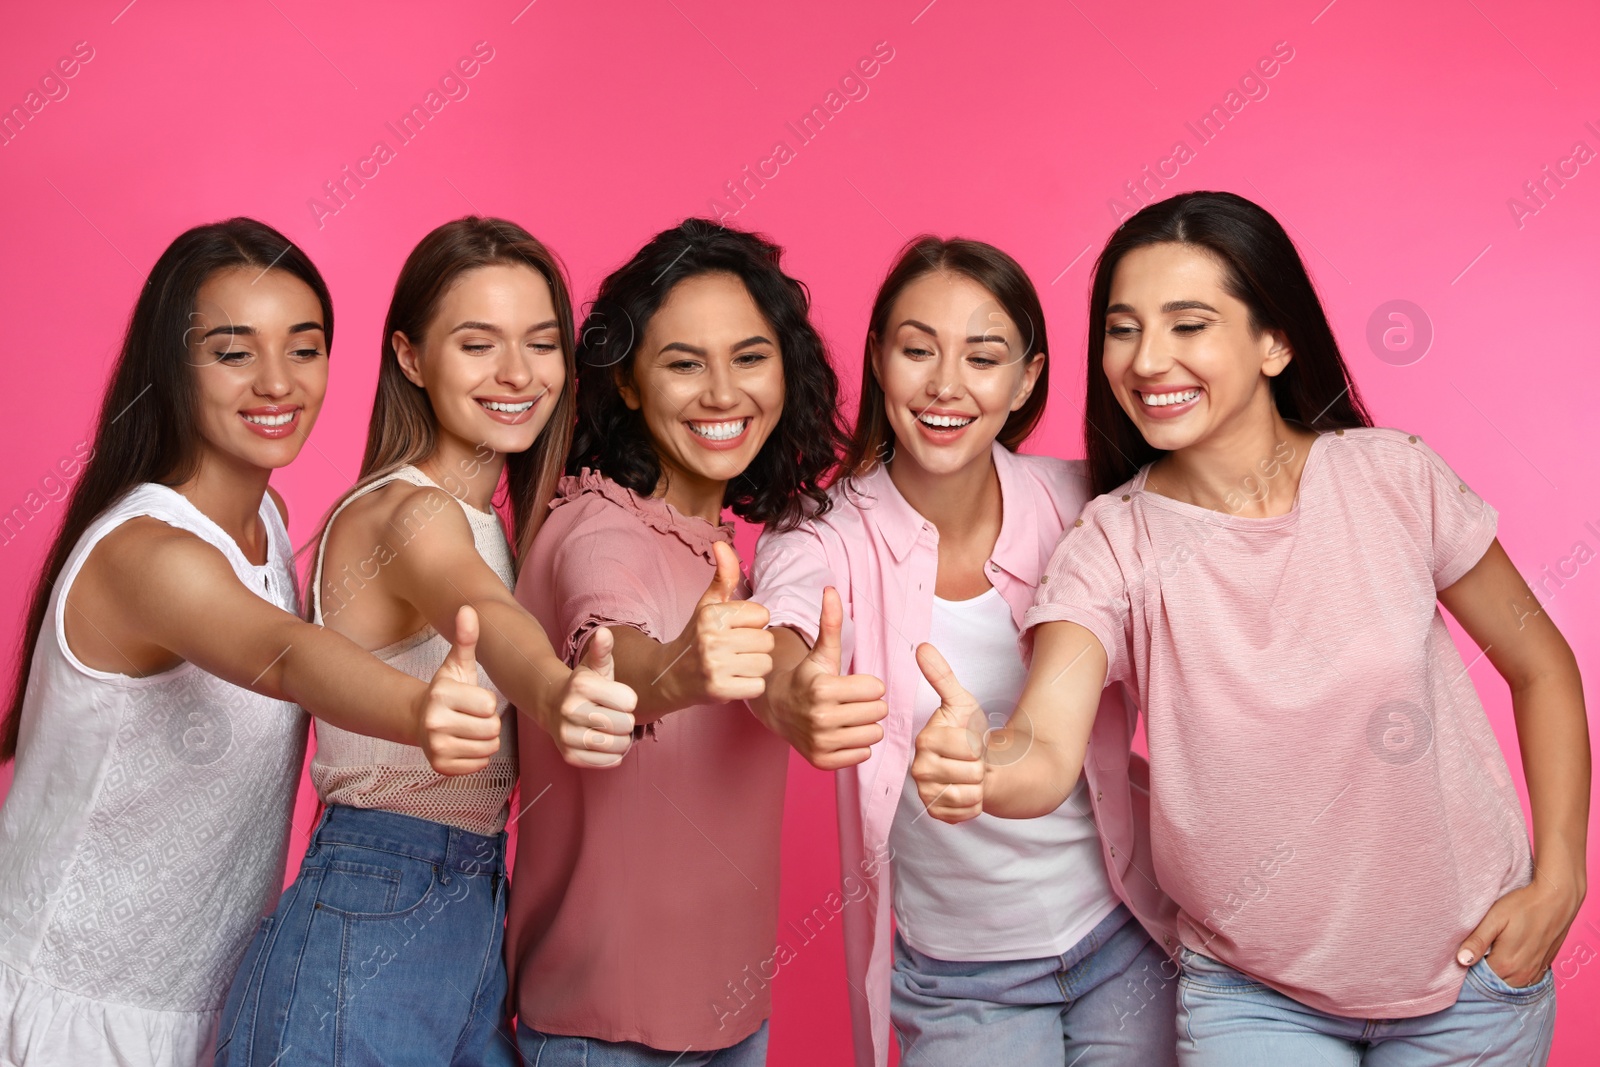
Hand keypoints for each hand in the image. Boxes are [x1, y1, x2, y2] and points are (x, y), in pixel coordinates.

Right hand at [416, 605, 502, 775]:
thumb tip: (468, 609)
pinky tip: (463, 743)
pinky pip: (480, 764)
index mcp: (441, 695)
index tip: (472, 699)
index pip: (490, 705)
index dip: (487, 702)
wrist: (420, 720)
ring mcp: (436, 748)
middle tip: (472, 716)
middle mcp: (434, 723)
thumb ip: (466, 639)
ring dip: (485, 739)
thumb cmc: (447, 690)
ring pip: (489, 748)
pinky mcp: (440, 767)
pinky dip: (477, 756)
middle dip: (488, 722)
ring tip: (469, 728)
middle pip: (491, 728)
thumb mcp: (457, 664)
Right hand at [548, 626, 638, 768]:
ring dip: (622, 739)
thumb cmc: (584, 685)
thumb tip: (604, 633)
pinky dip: (613, 755)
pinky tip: (605, 742)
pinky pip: (607, 762)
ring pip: (617, 745)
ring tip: (612, 729)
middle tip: (616, 715)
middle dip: (626, 720)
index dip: (629, 700)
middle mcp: (570, 710)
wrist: (553, 705)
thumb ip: (603, 649)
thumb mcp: (595, 665)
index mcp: (581, 685)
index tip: (619, 697)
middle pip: (625, 724)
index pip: (629, 701)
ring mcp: (567, 734)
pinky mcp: (569, 755)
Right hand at [662, 541, 773, 703]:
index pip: (763, 614)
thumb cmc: (697, 636)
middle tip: (735, 650)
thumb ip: (723, 575)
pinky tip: (733, 681)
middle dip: (756, 646)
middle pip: (767, 641)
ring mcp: (716, 666)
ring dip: (755, 667)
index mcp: (712, 614)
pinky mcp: (720, 690)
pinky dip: (750, 686)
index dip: (753, 623)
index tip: (734, 630)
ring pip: (765, 664)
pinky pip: (758, 686)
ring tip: (734, 665)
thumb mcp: (708, 604)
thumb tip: (721, 543)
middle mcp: (712, 639)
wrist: (671, 676)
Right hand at [774, 587, 886, 769]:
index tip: (850, 684)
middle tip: (850, 701)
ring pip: (874, 735)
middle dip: (869, 704)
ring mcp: (821, 742)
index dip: (868, 684)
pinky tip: (841, 733)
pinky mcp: (822, 761)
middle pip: (878, 712)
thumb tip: (831, 590)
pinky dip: (857, 746)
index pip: (877, 689)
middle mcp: (821, 717)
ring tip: (847, 716)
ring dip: (866, 726)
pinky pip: (863, 755)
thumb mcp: (822, 652)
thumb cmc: (807, 677)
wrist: (778, 708)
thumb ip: (831, 622)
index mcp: (823, 688)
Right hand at [909, 642, 986, 822]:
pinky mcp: (936, 814)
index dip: (978, 744)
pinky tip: (968, 790)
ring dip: (979, 784)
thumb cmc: (967, 732)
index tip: (968, 741)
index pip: (969, 747)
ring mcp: (926, 794)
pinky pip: (969, 811)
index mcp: (925, 740)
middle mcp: (919, 769)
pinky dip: (976, 802)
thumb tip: (922, 647)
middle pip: (971, 772)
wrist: (974, 764)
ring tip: (969, 774)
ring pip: (971, 793)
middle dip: (979, 765)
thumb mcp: (961, 702)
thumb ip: (942, 676)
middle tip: (970, 760)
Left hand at [1457, 865, 1585, 986]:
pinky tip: (1509, 958)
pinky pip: (1524, 981)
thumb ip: (1477, 941)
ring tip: (1494, 953)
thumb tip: (1462, 961)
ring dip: (1499, 975)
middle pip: (1494, 983)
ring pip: (1509, 984)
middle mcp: (1521, 975)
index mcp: (1505, 964)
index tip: (1467, 953)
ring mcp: (1535, 973)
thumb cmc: (1523, 906)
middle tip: (1479, 951)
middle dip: (1483, 972)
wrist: (1556, 900)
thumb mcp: (1495, 919)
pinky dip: (1514, 974)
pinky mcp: (1544, 968)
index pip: (1479, 978)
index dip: (1470, 966)